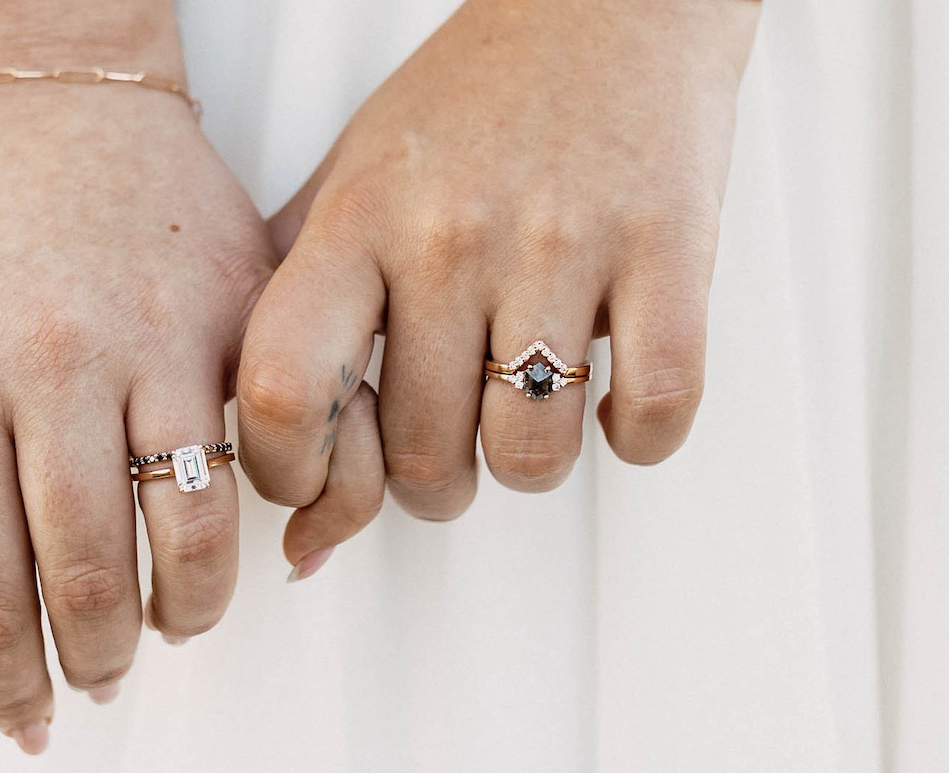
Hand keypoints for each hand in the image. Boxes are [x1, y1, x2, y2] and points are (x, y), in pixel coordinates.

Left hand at [0, 83, 271, 748]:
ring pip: (194, 529)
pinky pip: (278, 449)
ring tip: (169, 624)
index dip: (4, 679)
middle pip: (89, 574)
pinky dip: (267, 520)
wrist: (56, 111)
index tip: (25, 716)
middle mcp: (58, 364)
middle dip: (95, 657)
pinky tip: (238, 543)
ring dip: (185, 611)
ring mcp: (160, 335)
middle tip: (98, 675)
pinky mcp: (241, 313)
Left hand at [238, 0, 760, 574]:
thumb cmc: (469, 106)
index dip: (290, 476)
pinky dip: (636, 436)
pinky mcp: (669, 247)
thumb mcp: (347, 182)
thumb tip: (279, 491)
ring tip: (527, 411)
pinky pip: (656, 412)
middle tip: (449, 445)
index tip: (317, 486)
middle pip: (424, 457)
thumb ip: (295, 309)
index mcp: (357, 218)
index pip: (284, 392)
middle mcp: (449, 232)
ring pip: (534, 456)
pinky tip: (613, 396)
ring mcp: (562, 241)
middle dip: (434, 487)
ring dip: (530, 465)